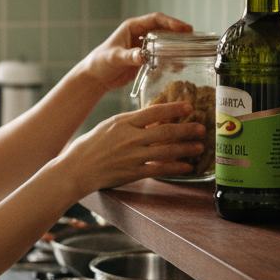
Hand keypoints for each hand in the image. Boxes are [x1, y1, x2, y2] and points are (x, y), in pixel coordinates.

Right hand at [64, 99, 205, 192]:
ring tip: (199, 146)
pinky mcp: (132, 173)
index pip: (153, 112)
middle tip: (202, 128)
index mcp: (123, 122)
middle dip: (186, 129)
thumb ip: (131, 122)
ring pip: (165, 150)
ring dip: (186, 148)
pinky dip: (175, 168)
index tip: (189, 106)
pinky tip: (187, 166)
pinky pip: (159, 169)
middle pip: (164, 131)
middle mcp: (129, 138)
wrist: (76, 169)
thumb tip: (152, 117)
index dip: (173, 108)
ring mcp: (132, 156)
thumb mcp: (109, 126)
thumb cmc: (91, 146)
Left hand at [83, 14, 192, 92]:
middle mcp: (140, 35)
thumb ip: (128, 56)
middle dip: (179, 34)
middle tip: (194, 39)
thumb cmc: (100, 62)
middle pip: (164, 30)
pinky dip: (170, 60)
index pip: (156, 20)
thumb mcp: (114, 58)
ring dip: (176, 47)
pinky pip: (161, 57)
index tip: (185, 28)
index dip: (172, 22)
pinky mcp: (145, 59)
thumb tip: (142, 56)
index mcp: (132, 27)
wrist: (96, 77)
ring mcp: (144, 47)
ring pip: (165, 44)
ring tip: (189, 53)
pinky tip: (178, 66)